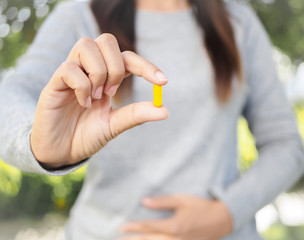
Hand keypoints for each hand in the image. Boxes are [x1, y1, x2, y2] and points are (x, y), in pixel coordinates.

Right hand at [30, 34, 168, 167]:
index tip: (163, 81)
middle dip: (116, 66)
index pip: (128, 59)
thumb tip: (165, 110)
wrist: (61, 152)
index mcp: (107, 77)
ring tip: (96, 97)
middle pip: (106, 40)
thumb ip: (136, 115)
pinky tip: (83, 103)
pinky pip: (69, 68)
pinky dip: (82, 86)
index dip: (146, 66)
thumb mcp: (115, 125)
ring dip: (98, 72)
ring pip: (86, 45)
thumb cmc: (86, 135)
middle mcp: (89, 70)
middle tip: (112, 92)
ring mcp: (71, 73)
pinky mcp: (54, 82)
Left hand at [119, 194, 232, 239]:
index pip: (149, 227)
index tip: (121, 227)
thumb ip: (162, 202)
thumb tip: (144, 202)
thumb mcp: (182, 200)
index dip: (134, 228)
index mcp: (174, 226)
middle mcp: (176, 239)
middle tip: (118, 239)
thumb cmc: (201, 207)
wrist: (222, 219)